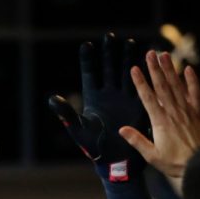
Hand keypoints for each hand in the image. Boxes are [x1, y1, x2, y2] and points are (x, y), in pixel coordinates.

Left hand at [49, 33, 147, 181]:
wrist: (116, 161)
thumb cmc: (94, 148)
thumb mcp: (78, 129)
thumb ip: (67, 114)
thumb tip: (52, 99)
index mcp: (92, 98)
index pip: (90, 74)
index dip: (89, 60)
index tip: (87, 45)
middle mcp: (108, 95)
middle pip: (108, 68)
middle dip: (109, 53)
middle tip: (110, 36)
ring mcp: (123, 98)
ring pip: (126, 73)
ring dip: (127, 59)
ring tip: (129, 43)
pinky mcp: (137, 106)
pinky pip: (141, 87)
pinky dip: (143, 75)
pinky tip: (146, 62)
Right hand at [118, 50, 199, 177]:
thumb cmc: (174, 163)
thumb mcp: (152, 155)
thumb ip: (137, 141)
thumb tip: (122, 129)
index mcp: (160, 122)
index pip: (148, 98)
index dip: (140, 82)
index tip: (134, 69)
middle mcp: (173, 113)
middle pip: (162, 87)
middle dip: (155, 69)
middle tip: (149, 53)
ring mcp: (186, 112)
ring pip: (177, 86)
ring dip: (170, 70)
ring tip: (164, 55)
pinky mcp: (197, 114)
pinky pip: (195, 94)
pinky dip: (192, 81)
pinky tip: (188, 69)